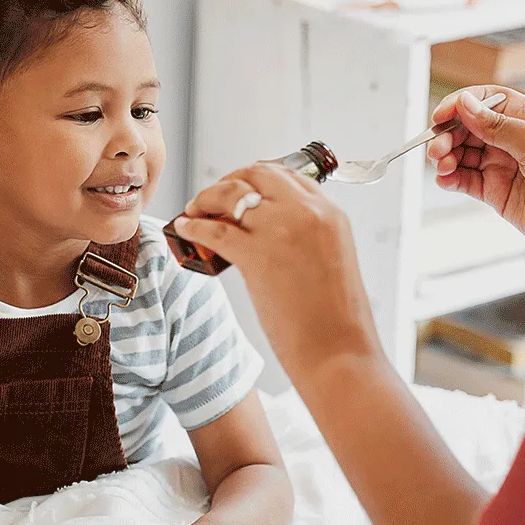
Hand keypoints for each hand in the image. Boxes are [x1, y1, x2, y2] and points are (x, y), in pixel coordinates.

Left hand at [173, 164, 379, 397]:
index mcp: (330, 212)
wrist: (339, 350)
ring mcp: (282, 229)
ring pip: (231, 194)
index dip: (255, 177)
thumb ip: (308, 236)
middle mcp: (308, 211)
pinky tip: (186, 229)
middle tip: (212, 197)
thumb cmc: (336, 317)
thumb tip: (270, 233)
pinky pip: (214, 230)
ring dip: (206, 198)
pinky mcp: (257, 254)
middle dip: (228, 180)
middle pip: (256, 174)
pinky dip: (194, 226)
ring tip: (194, 211)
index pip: (286, 175)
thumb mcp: (332, 258)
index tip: (239, 187)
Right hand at [425, 86, 524, 252]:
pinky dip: (451, 179)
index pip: (488, 101)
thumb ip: (498, 125)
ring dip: (447, 156)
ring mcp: (504, 166)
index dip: (461, 104)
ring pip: (464, 154)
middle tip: (437, 147)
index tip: (441, 115)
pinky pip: (466, 180)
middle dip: (449, 135)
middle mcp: (514, 139)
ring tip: (443, 165)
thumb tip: (466, 103)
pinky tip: (445, 179)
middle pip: (469, 128)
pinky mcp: (497, 192)